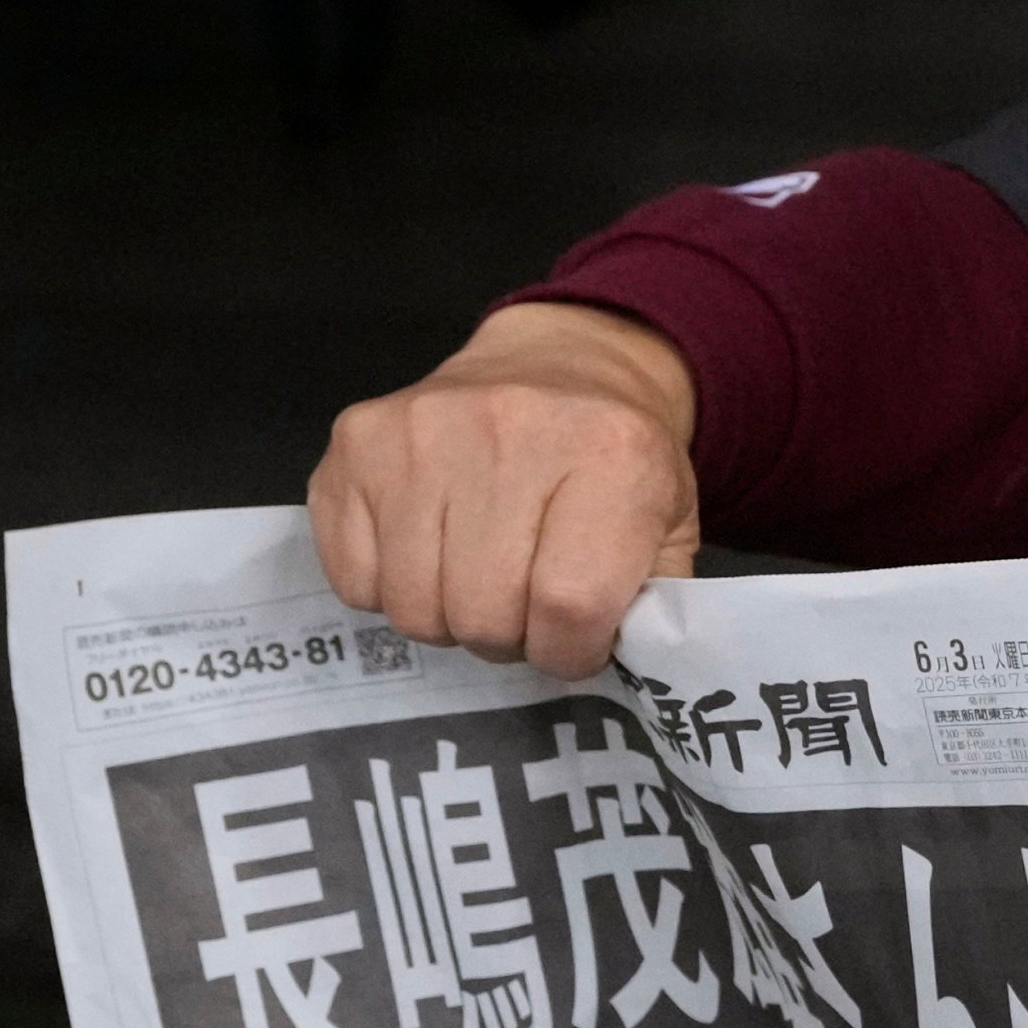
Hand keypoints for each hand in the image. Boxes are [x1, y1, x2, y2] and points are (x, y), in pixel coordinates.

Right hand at [308, 302, 701, 678]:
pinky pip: (355, 579)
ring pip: (413, 606)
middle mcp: (507, 430)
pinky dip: (392, 591)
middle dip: (511, 639)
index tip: (574, 645)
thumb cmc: (618, 459)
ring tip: (483, 583)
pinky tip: (433, 555)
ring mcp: (418, 432)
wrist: (560, 364)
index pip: (569, 604)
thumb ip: (653, 603)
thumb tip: (610, 662)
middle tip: (528, 612)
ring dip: (450, 621)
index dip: (569, 651)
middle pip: (483, 612)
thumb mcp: (672, 524)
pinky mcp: (355, 442)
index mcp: (609, 453)